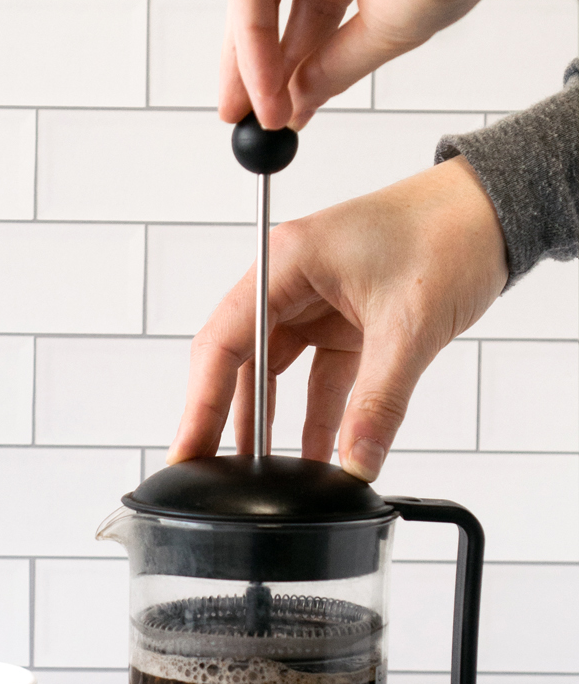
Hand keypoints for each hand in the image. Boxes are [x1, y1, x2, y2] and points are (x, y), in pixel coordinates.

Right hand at [168, 157, 507, 480]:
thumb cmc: (450, 231)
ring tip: (261, 474)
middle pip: (238, 361)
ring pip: (273, 373)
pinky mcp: (343, 320)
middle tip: (212, 473)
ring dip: (270, 421)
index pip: (223, 342)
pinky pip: (314, 378)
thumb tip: (356, 460)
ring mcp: (315, 301)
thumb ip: (379, 401)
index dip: (200, 404)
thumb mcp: (410, 325)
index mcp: (286, 262)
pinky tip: (317, 453)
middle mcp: (290, 280)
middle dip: (226, 419)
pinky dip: (316, 415)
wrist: (496, 210)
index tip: (187, 451)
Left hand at [221, 0, 485, 130]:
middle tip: (249, 118)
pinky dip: (252, 37)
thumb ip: (334, 65)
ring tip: (260, 117)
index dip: (291, 63)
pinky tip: (264, 86)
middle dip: (258, 64)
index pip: (310, 1)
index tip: (280, 113)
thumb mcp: (385, 29)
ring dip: (254, 62)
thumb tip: (299, 101)